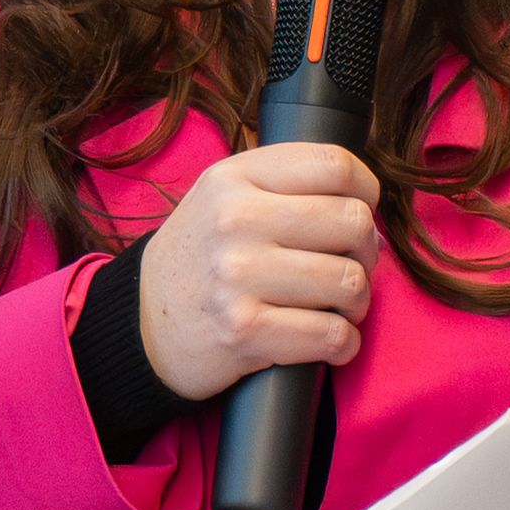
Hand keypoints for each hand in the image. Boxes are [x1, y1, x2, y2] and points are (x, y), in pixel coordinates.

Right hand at [137, 142, 381, 402]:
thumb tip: (366, 205)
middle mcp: (235, 221)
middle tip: (350, 266)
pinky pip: (331, 335)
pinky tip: (331, 341)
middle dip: (367, 252)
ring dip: (358, 302)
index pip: (334, 166)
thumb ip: (282, 184)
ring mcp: (238, 277)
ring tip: (339, 307)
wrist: (142, 325)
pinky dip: (343, 344)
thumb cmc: (199, 259)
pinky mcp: (245, 331)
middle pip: (353, 222)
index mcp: (235, 179)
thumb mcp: (222, 197)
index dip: (367, 190)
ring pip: (349, 282)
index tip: (362, 210)